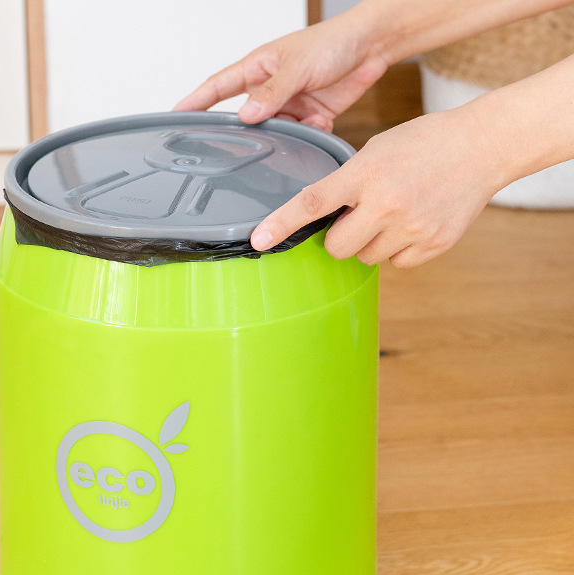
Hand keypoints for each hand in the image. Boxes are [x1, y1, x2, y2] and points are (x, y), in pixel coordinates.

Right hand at [173, 14, 388, 130]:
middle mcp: (270, 89)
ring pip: (274, 133)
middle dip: (245, 134)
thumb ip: (272, 93)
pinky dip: (309, 136)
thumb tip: (246, 116)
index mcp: (258, 69)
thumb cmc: (333, 42)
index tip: (175, 116)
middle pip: (245, 119)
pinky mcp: (310, 116)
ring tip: (293, 133)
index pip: (217, 87)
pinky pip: (302, 137)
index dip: (195, 102)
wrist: (372, 47)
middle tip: (237, 152)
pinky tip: (319, 124)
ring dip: (284, 138)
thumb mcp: (297, 67)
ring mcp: (289, 104)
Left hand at [250, 107, 503, 267]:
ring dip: (370, 243)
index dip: (282, 224)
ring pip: (365, 258)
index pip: (313, 203)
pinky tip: (413, 222)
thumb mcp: (377, 149)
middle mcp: (387, 202)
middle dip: (339, 237)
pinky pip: (395, 264)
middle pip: (337, 247)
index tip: (258, 240)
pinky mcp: (432, 245)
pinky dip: (398, 250)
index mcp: (366, 172)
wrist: (483, 146)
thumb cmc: (424, 143)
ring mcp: (411, 227)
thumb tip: (319, 218)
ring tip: (393, 213)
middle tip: (358, 216)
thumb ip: (347, 182)